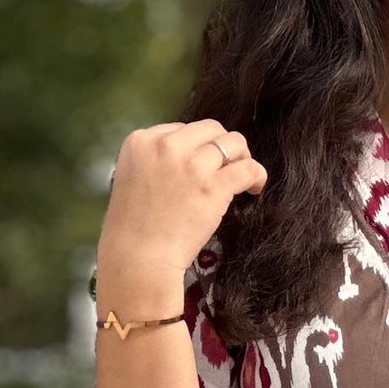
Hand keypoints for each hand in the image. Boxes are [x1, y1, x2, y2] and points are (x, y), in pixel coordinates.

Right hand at [96, 119, 267, 312]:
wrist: (138, 258)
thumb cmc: (132, 228)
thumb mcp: (131, 178)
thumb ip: (155, 160)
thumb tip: (187, 156)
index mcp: (142, 140)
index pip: (181, 129)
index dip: (194, 147)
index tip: (198, 166)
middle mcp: (166, 146)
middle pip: (210, 128)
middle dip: (221, 145)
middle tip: (225, 166)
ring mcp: (191, 165)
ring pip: (233, 143)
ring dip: (242, 157)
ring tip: (241, 176)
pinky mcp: (213, 187)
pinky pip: (247, 167)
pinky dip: (256, 174)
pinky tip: (254, 186)